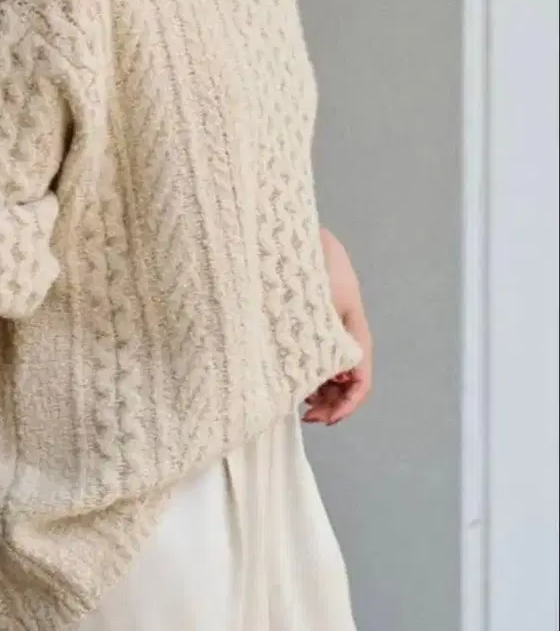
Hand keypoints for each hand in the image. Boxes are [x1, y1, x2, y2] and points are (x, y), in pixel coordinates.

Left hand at [304, 228, 372, 425]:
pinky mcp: (308, 317)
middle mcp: (344, 330)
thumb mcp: (320, 309)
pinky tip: (290, 375)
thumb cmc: (306, 265)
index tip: (325, 420)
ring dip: (317, 386)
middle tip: (304, 414)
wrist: (290, 231)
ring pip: (329, 366)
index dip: (347, 405)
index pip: (361, 378)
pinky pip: (313, 351)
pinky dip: (306, 368)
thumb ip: (325, 344)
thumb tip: (324, 381)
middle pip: (346, 377)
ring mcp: (326, 324)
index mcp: (354, 329)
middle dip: (330, 401)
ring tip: (295, 398)